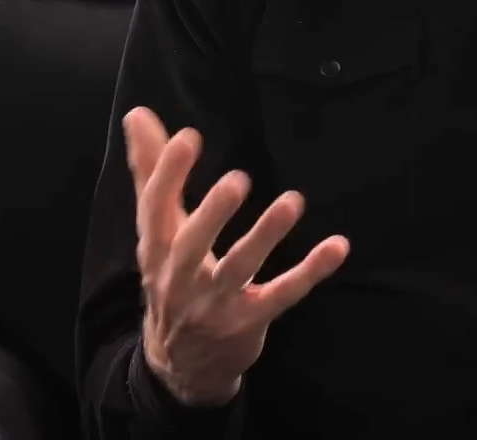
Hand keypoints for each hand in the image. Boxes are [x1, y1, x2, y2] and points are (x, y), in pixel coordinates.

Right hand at [125, 106, 349, 405]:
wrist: (181, 364)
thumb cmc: (172, 276)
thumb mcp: (157, 229)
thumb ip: (152, 170)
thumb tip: (138, 113)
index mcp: (157, 248)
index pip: (154, 208)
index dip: (168, 173)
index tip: (189, 136)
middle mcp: (180, 277)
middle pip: (191, 245)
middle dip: (212, 214)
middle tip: (238, 180)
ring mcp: (215, 303)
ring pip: (240, 269)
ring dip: (266, 236)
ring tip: (293, 201)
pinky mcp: (249, 321)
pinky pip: (283, 295)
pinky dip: (310, 272)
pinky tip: (338, 246)